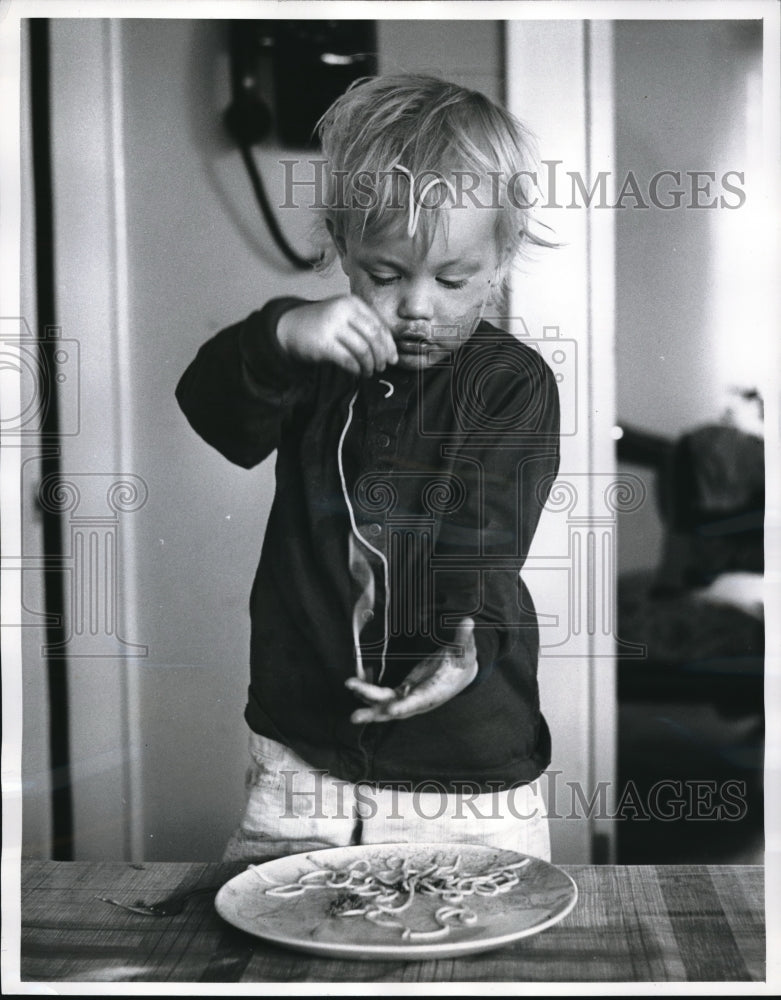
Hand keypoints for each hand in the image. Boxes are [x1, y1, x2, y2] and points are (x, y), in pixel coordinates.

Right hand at [276, 296, 397, 376]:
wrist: (290, 327)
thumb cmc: (322, 325)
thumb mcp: (344, 317)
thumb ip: (364, 326)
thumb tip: (389, 349)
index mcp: (352, 303)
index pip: (380, 325)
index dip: (389, 344)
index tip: (393, 357)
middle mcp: (344, 311)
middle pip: (374, 337)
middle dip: (382, 356)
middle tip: (383, 367)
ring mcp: (333, 326)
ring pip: (363, 350)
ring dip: (370, 365)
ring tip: (369, 371)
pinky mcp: (324, 344)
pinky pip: (349, 360)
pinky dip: (357, 369)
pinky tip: (357, 371)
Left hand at [345, 618, 476, 722]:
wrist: (462, 674)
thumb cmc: (463, 663)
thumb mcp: (465, 651)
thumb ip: (463, 638)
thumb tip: (467, 621)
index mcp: (436, 692)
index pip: (419, 701)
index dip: (405, 706)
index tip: (391, 709)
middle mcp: (420, 700)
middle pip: (395, 708)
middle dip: (375, 712)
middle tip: (355, 716)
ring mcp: (410, 696)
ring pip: (385, 703)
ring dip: (366, 700)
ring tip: (350, 689)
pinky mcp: (404, 691)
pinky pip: (384, 695)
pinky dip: (369, 692)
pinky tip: (355, 687)